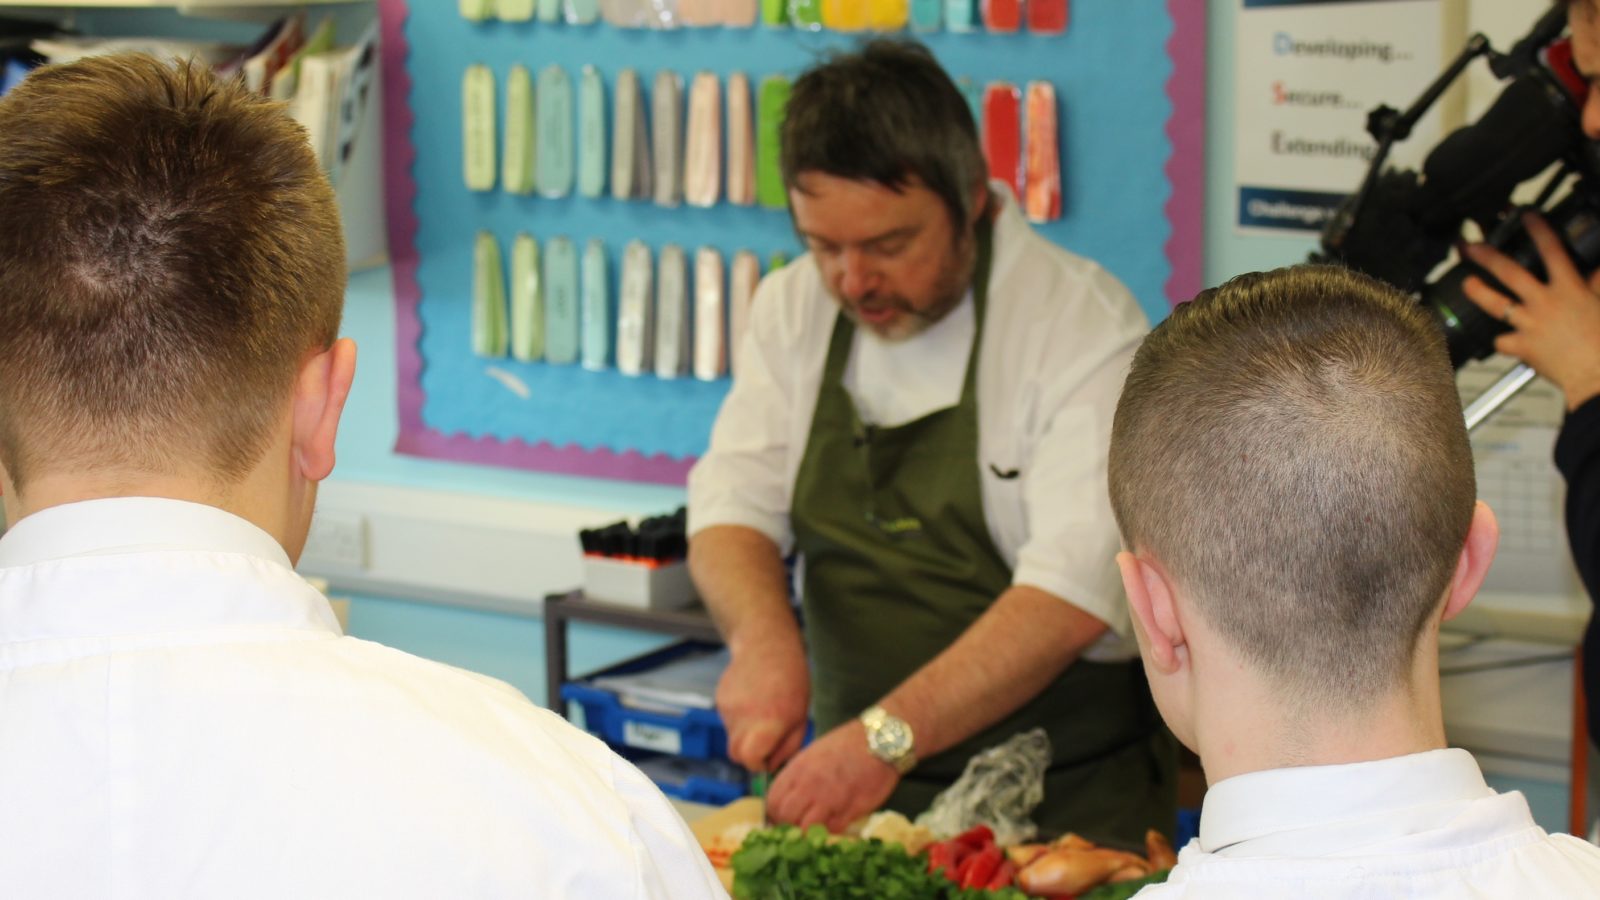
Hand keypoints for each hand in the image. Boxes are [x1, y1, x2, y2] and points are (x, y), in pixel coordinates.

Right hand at [716, 633, 809, 772]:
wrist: (766, 643)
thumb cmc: (791, 681)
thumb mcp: (800, 716)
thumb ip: (788, 746)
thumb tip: (771, 768)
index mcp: (769, 722)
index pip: (751, 760)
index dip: (759, 763)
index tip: (769, 756)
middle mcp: (744, 717)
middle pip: (736, 754)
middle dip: (750, 754)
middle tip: (766, 739)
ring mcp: (728, 708)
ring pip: (732, 736)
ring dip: (746, 733)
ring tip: (762, 710)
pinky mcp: (719, 699)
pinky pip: (728, 720)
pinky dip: (739, 718)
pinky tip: (752, 699)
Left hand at [766, 719, 897, 833]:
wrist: (879, 740)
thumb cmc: (846, 745)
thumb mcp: (813, 754)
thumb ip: (797, 777)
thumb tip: (785, 800)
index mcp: (797, 770)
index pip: (772, 802)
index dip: (775, 815)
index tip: (782, 820)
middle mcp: (809, 785)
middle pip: (786, 818)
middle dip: (789, 827)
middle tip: (799, 827)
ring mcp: (830, 798)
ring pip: (805, 828)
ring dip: (809, 832)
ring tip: (817, 829)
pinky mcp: (850, 808)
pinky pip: (832, 830)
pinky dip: (831, 831)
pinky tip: (835, 823)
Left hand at [1462, 213, 1599, 409]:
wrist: (1597, 375)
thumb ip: (1597, 284)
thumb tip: (1597, 270)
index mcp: (1569, 288)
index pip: (1551, 250)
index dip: (1538, 230)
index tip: (1525, 215)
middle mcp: (1545, 303)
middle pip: (1510, 272)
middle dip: (1487, 256)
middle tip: (1469, 245)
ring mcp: (1530, 324)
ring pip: (1497, 304)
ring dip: (1478, 292)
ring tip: (1466, 283)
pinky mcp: (1523, 347)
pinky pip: (1504, 342)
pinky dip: (1503, 341)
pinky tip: (1503, 339)